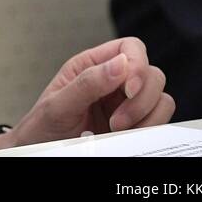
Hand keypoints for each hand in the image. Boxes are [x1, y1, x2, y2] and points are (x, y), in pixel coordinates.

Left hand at [0, 36, 174, 151]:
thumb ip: (87, 82)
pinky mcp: (134, 125)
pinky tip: (127, 136)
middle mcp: (113, 82)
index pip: (130, 48)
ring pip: (161, 98)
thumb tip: (120, 63)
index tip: (129, 89)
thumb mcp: (58, 104)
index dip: (138, 64)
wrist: (40, 152)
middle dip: (141, 99)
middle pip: (152, 74)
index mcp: (92, 65)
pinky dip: (150, 128)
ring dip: (146, 116)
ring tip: (117, 130)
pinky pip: (159, 120)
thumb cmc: (42, 127)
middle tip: (117, 121)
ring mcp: (126, 104)